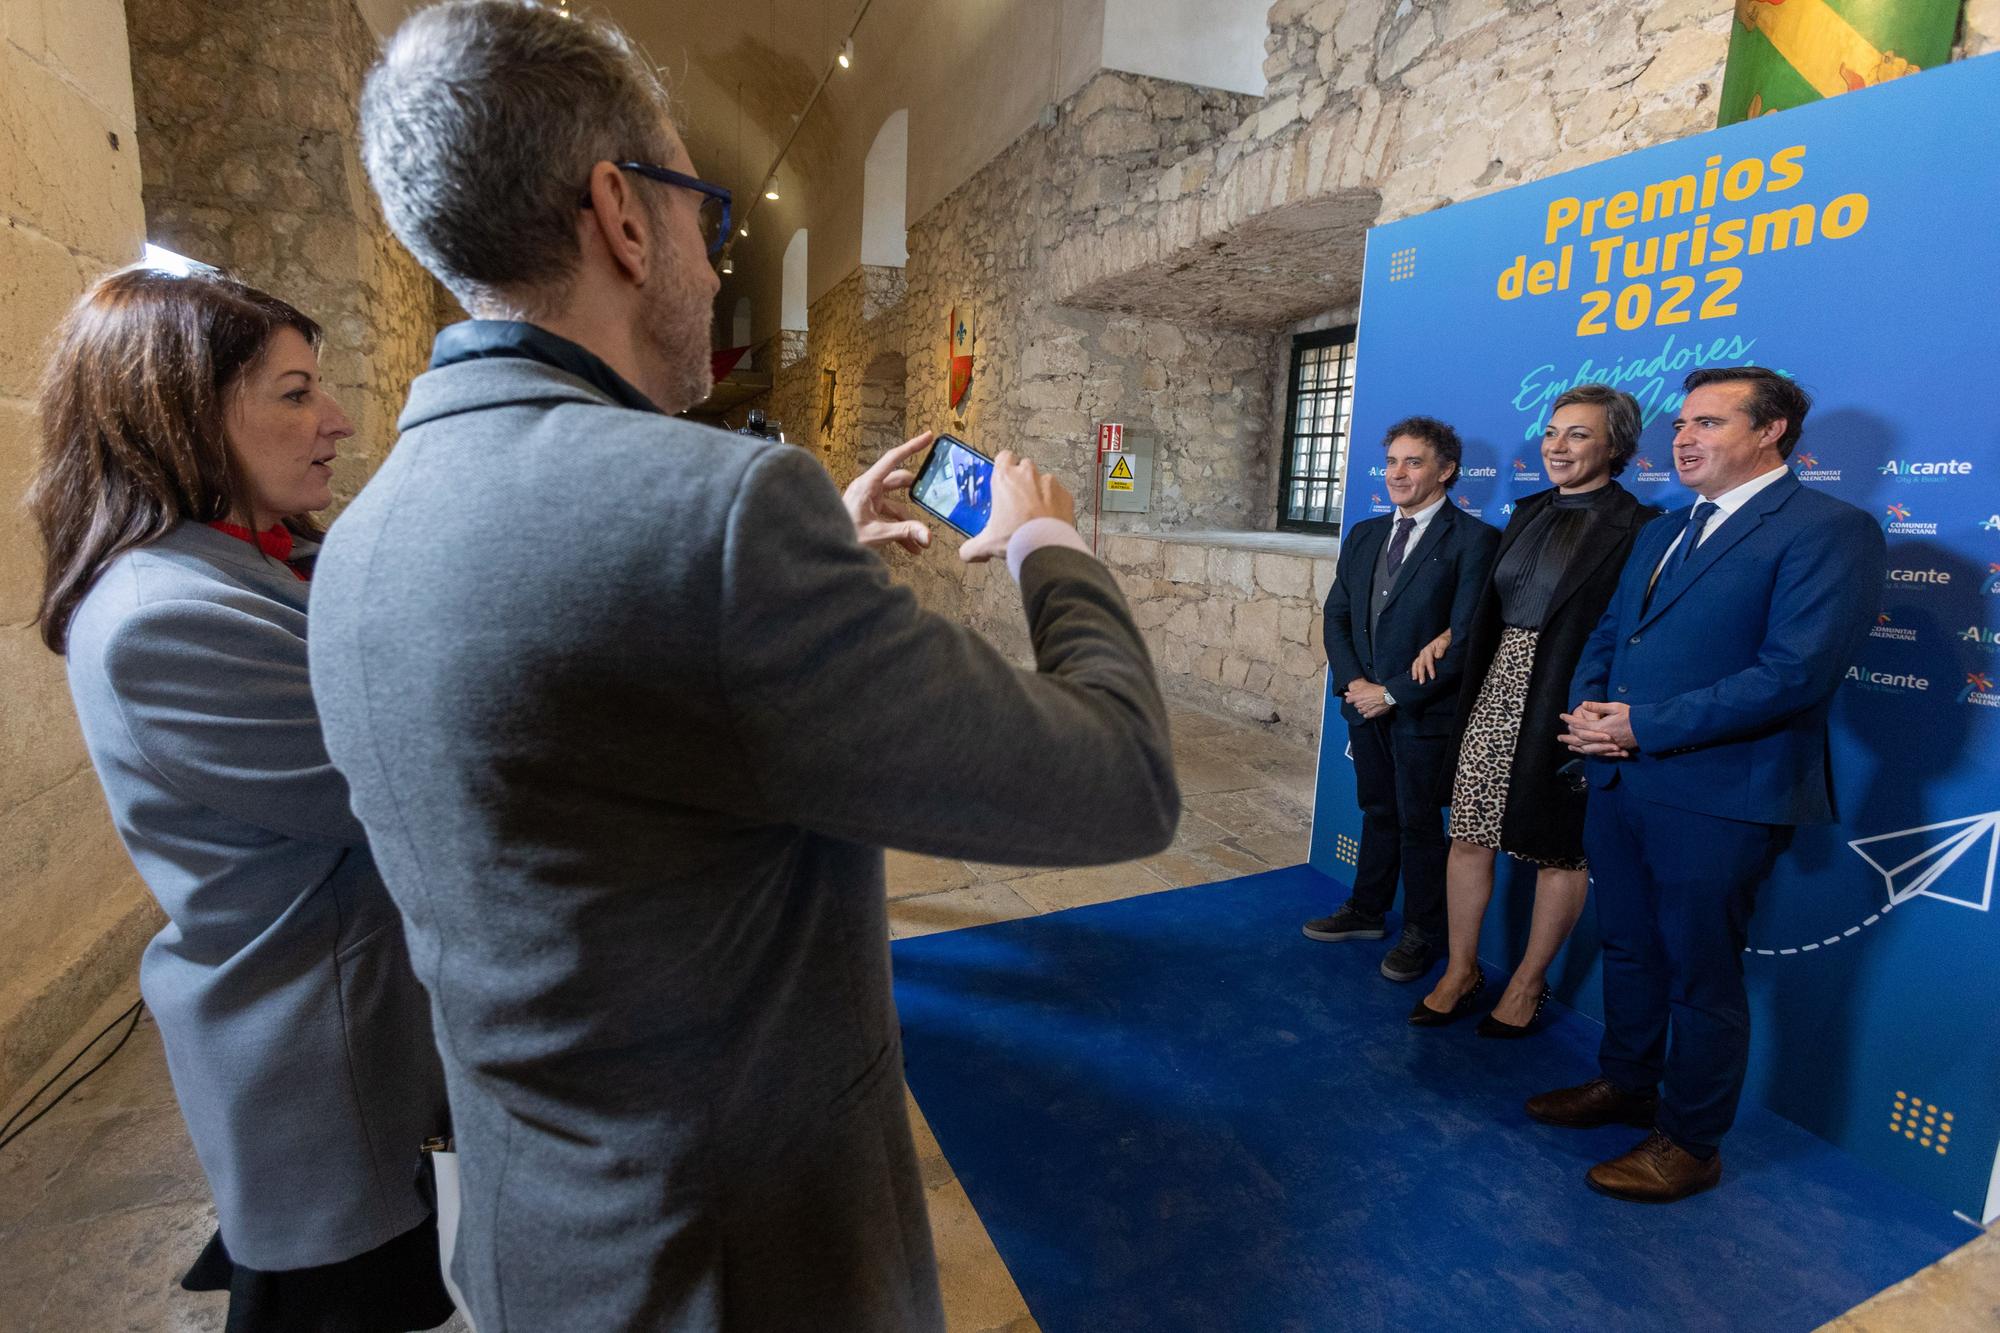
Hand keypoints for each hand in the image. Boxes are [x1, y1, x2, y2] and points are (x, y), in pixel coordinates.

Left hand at [843, 432, 933, 553]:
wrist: (824, 549)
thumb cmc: (842, 536)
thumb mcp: (877, 533)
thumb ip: (905, 532)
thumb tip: (927, 535)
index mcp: (867, 485)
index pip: (893, 459)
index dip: (912, 447)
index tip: (928, 437)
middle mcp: (868, 489)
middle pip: (898, 481)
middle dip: (916, 491)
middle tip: (931, 492)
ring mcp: (869, 501)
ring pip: (897, 504)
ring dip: (909, 521)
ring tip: (921, 540)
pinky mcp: (869, 512)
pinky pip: (890, 517)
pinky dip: (901, 530)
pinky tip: (911, 547)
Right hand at [958, 450, 1075, 563]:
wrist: (1045, 548)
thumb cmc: (1017, 538)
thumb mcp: (987, 544)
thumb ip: (972, 547)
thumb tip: (966, 554)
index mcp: (1004, 479)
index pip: (1004, 457)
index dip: (1005, 465)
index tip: (1004, 476)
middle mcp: (1027, 475)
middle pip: (1024, 466)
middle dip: (1023, 480)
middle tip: (1019, 499)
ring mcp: (1049, 483)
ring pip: (1043, 480)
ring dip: (1040, 491)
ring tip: (1036, 512)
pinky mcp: (1065, 494)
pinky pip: (1059, 494)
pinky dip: (1056, 503)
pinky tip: (1050, 518)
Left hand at [1345, 680, 1392, 719]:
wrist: (1387, 695)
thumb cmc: (1377, 690)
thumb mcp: (1365, 687)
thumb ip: (1354, 691)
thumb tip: (1346, 693)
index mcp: (1357, 697)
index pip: (1348, 700)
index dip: (1351, 698)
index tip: (1354, 698)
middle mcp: (1360, 704)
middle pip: (1355, 705)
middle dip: (1359, 703)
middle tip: (1365, 700)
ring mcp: (1365, 710)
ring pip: (1360, 711)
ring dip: (1363, 708)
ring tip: (1369, 704)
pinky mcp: (1371, 714)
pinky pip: (1366, 716)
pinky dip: (1368, 713)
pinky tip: (1371, 710)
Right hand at [1409, 628, 1452, 683]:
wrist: (1443, 635)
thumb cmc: (1445, 639)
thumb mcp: (1445, 642)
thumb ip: (1441, 649)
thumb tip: (1437, 657)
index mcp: (1428, 649)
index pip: (1428, 661)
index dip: (1430, 669)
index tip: (1433, 677)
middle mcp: (1423, 651)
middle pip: (1420, 664)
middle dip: (1420, 673)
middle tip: (1422, 682)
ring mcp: (1421, 653)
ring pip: (1416, 663)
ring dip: (1415, 671)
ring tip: (1415, 679)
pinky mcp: (1422, 655)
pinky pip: (1415, 662)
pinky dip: (1412, 667)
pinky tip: (1409, 672)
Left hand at [1559, 701, 1635, 757]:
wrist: (1647, 729)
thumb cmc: (1632, 716)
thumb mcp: (1615, 707)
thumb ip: (1598, 707)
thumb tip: (1583, 704)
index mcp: (1600, 727)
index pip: (1580, 724)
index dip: (1570, 720)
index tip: (1562, 716)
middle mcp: (1601, 738)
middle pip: (1580, 739)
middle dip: (1568, 737)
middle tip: (1558, 737)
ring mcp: (1607, 745)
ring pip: (1587, 748)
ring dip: (1576, 746)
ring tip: (1567, 745)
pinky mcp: (1613, 749)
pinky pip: (1596, 753)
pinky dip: (1587, 751)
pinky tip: (1583, 750)